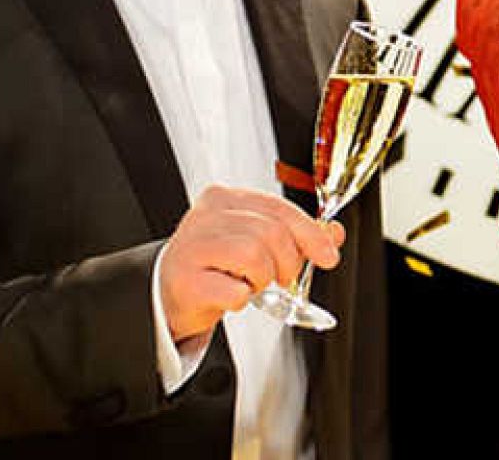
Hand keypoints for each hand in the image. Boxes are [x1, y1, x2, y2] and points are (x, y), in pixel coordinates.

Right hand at [159, 185, 344, 342]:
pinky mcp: (186, 282)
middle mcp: (205, 217)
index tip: (328, 255)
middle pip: (271, 233)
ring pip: (255, 258)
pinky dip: (241, 299)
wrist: (166, 294)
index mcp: (224, 199)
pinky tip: (230, 295)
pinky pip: (235, 291)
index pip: (278, 208)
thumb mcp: (255, 241)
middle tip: (282, 277)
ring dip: (262, 279)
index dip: (310, 233)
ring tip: (250, 283)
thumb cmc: (213, 264)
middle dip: (287, 261)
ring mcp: (191, 248)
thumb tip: (333, 234)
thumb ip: (295, 234)